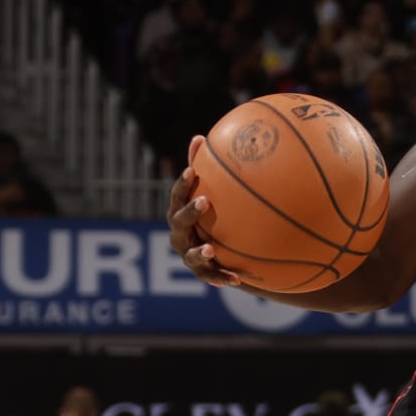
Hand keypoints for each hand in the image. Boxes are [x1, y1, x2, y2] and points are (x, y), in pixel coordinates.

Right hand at [169, 135, 241, 287]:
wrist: (222, 253)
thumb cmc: (214, 217)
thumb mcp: (211, 193)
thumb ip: (205, 169)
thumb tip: (199, 136)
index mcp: (179, 213)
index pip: (177, 196)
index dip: (183, 184)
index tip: (193, 172)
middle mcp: (179, 235)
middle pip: (178, 223)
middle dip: (189, 213)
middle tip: (205, 202)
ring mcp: (188, 256)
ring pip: (190, 256)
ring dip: (199, 252)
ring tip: (210, 249)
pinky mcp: (202, 274)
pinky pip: (212, 277)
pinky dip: (222, 278)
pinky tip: (238, 279)